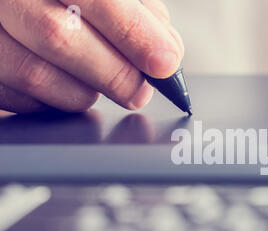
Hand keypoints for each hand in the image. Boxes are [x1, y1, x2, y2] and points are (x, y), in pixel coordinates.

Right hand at [0, 0, 183, 113]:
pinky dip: (54, 101)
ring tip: (101, 82)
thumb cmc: (71, 2)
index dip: (134, 33)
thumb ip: (137, 13)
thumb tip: (166, 52)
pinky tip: (68, 85)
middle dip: (115, 74)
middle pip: (61, 38)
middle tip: (139, 91)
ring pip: (37, 75)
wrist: (21, 6)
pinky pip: (19, 97)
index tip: (164, 63)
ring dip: (84, 92)